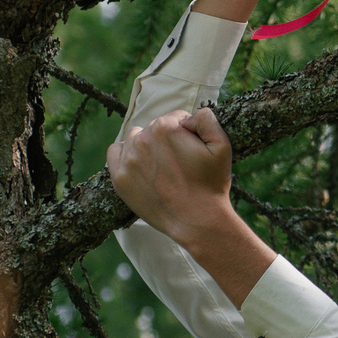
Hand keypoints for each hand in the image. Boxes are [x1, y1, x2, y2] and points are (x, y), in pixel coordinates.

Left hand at [108, 108, 236, 241]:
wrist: (197, 220)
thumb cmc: (211, 184)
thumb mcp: (222, 145)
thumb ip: (206, 118)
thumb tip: (188, 116)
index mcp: (166, 127)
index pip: (175, 118)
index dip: (187, 133)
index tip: (192, 151)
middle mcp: (143, 139)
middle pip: (155, 127)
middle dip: (167, 140)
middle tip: (180, 163)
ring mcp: (129, 159)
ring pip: (135, 137)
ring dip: (146, 146)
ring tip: (161, 167)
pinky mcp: (119, 178)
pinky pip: (115, 152)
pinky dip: (125, 154)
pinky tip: (139, 166)